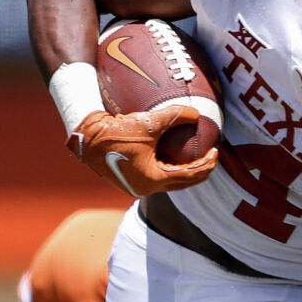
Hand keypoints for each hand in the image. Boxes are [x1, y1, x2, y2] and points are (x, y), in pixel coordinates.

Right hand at [68, 108, 217, 197]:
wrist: (86, 137)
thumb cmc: (116, 132)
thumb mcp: (148, 122)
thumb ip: (174, 115)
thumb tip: (196, 113)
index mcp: (154, 180)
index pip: (190, 176)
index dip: (206, 164)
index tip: (215, 151)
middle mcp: (146, 188)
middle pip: (182, 183)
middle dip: (199, 171)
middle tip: (210, 157)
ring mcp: (137, 186)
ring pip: (169, 182)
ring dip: (183, 172)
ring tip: (195, 157)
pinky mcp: (129, 180)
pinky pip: (156, 177)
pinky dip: (168, 169)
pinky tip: (173, 155)